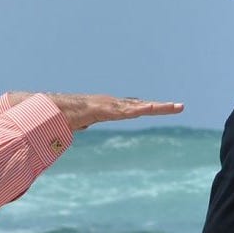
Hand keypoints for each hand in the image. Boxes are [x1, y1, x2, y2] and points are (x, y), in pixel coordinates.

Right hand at [41, 93, 183, 131]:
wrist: (53, 110)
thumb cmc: (64, 116)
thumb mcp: (78, 122)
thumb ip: (82, 125)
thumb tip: (78, 127)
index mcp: (109, 108)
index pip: (132, 108)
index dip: (147, 107)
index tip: (161, 107)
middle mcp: (113, 104)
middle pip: (141, 106)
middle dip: (161, 107)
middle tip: (180, 107)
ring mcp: (111, 105)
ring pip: (140, 107)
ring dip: (158, 108)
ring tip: (176, 107)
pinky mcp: (107, 109)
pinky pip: (128, 110)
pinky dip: (141, 109)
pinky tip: (153, 109)